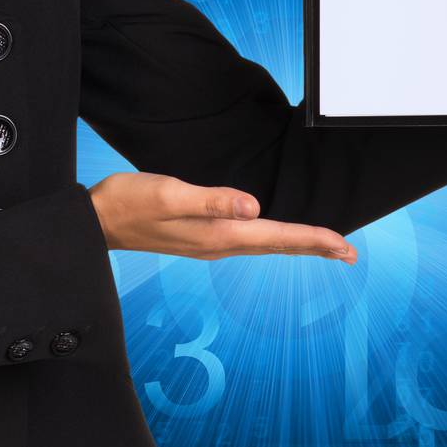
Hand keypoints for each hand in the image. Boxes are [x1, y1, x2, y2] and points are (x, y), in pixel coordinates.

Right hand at [87, 171, 357, 264]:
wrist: (95, 221)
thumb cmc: (129, 202)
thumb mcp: (170, 193)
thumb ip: (212, 200)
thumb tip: (255, 207)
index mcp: (217, 235)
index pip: (276, 236)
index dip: (314, 239)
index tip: (345, 245)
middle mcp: (218, 245)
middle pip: (278, 245)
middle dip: (316, 246)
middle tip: (351, 253)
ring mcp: (209, 244)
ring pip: (265, 245)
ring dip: (297, 243)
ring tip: (326, 245)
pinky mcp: (201, 237)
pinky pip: (249, 241)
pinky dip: (273, 238)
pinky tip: (276, 235)